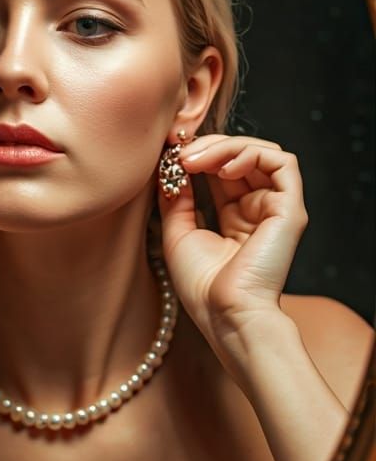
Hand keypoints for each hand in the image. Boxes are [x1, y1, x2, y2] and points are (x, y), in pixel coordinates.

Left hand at [159, 134, 307, 349]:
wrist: (226, 314)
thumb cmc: (203, 287)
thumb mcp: (178, 233)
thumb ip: (177, 196)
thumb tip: (170, 165)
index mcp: (235, 218)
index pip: (221, 171)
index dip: (198, 154)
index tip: (169, 154)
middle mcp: (259, 210)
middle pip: (241, 157)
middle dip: (208, 146)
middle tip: (179, 154)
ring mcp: (276, 209)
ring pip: (262, 153)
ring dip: (226, 147)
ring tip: (194, 159)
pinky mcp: (291, 210)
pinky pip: (282, 162)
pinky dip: (252, 154)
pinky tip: (223, 168)